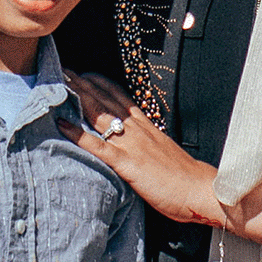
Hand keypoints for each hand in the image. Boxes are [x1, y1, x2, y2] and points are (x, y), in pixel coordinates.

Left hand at [59, 73, 261, 245]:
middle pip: (106, 100)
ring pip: (100, 115)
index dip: (101, 83)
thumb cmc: (185, 178)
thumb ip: (148, 144)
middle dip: (83, 84)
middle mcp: (138, 130)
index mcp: (148, 126)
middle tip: (62, 70)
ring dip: (78, 98)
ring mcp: (132, 145)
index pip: (121, 97)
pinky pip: (99, 146)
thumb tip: (135, 144)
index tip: (84, 72)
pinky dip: (79, 134)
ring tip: (58, 85)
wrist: (202, 191)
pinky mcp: (128, 164)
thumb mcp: (165, 153)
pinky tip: (63, 124)